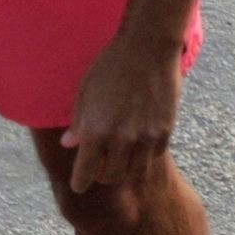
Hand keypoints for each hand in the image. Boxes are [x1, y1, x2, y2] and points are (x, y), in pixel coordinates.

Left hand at [60, 35, 183, 192]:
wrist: (147, 48)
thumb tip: (69, 144)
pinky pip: (153, 156)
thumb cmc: (109, 66)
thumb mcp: (85, 92)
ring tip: (119, 160)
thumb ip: (79, 122)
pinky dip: (144, 156)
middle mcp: (121, 139)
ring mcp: (145, 137)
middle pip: (111, 177)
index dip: (80, 182)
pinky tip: (138, 145)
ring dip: (125, 170)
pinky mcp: (164, 131)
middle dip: (102, 176)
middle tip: (99, 168)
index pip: (86, 172)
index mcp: (96, 131)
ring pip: (135, 172)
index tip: (78, 186)